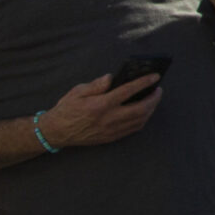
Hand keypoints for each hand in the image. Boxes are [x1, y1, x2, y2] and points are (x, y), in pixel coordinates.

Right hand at [40, 74, 160, 148]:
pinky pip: (132, 129)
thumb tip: (112, 77)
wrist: (56, 132)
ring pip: (139, 120)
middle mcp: (108, 119)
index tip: (155, 76)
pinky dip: (142, 119)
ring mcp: (110, 130)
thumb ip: (96, 85)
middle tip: (158, 89)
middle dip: (154, 98)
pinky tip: (144, 111)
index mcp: (99, 105)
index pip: (127, 91)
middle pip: (140, 109)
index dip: (143, 83)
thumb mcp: (77, 92)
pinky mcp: (110, 138)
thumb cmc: (66, 109)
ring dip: (151, 109)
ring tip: (153, 99)